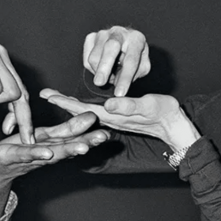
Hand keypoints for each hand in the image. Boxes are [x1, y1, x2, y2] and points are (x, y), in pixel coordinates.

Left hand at [0, 112, 109, 220]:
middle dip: (86, 143)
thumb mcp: (43, 138)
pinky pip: (24, 154)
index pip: (73, 139)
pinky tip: (47, 153)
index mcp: (51, 145)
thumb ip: (66, 130)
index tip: (108, 131)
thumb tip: (90, 119)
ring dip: (67, 151)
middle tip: (104, 137)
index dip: (90, 136)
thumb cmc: (17, 152)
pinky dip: (36, 153)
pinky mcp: (9, 156)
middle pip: (67, 147)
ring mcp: (28, 157)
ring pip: (50, 153)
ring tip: (82, 148)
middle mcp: (44, 154)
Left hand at [40, 88, 194, 148]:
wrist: (175, 126)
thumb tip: (109, 105)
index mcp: (114, 116)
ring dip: (71, 104)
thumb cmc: (166, 114)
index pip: (83, 109)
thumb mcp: (150, 106)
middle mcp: (110, 119)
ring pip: (86, 112)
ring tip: (56, 96)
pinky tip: (79, 103)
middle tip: (44, 93)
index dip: (65, 102)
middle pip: (80, 111)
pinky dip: (84, 107)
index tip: (48, 95)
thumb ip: (130, 106)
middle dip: (62, 102)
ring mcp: (113, 119)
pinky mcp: (118, 117)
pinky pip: (95, 112)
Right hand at [82, 26, 150, 96]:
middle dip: (104, 67)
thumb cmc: (134, 58)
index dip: (125, 78)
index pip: (130, 60)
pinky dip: (92, 69)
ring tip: (109, 76)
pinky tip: (102, 68)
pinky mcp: (91, 37)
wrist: (125, 44)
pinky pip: (86, 58)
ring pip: (94, 57)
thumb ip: (133, 75)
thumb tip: (117, 82)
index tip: (119, 93)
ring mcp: (103, 33)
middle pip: (110, 48)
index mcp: (136, 39)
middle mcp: (119, 32)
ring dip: (100, 73)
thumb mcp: (141, 67)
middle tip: (99, 83)